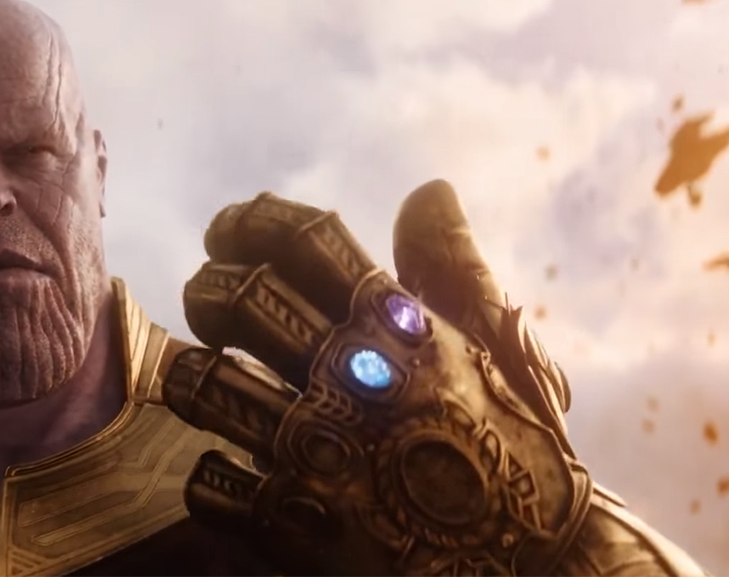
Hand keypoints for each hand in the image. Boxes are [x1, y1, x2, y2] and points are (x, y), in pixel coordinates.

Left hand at [163, 180, 590, 575]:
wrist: (536, 568)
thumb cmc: (516, 451)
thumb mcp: (496, 350)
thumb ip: (451, 267)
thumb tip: (429, 190)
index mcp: (399, 327)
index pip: (306, 240)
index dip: (251, 223)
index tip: (225, 231)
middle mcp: (352, 378)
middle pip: (242, 299)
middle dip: (209, 292)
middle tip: (210, 306)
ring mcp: (318, 453)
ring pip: (207, 385)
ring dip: (192, 376)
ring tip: (201, 378)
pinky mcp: (294, 527)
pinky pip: (211, 484)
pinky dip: (211, 477)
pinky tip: (230, 473)